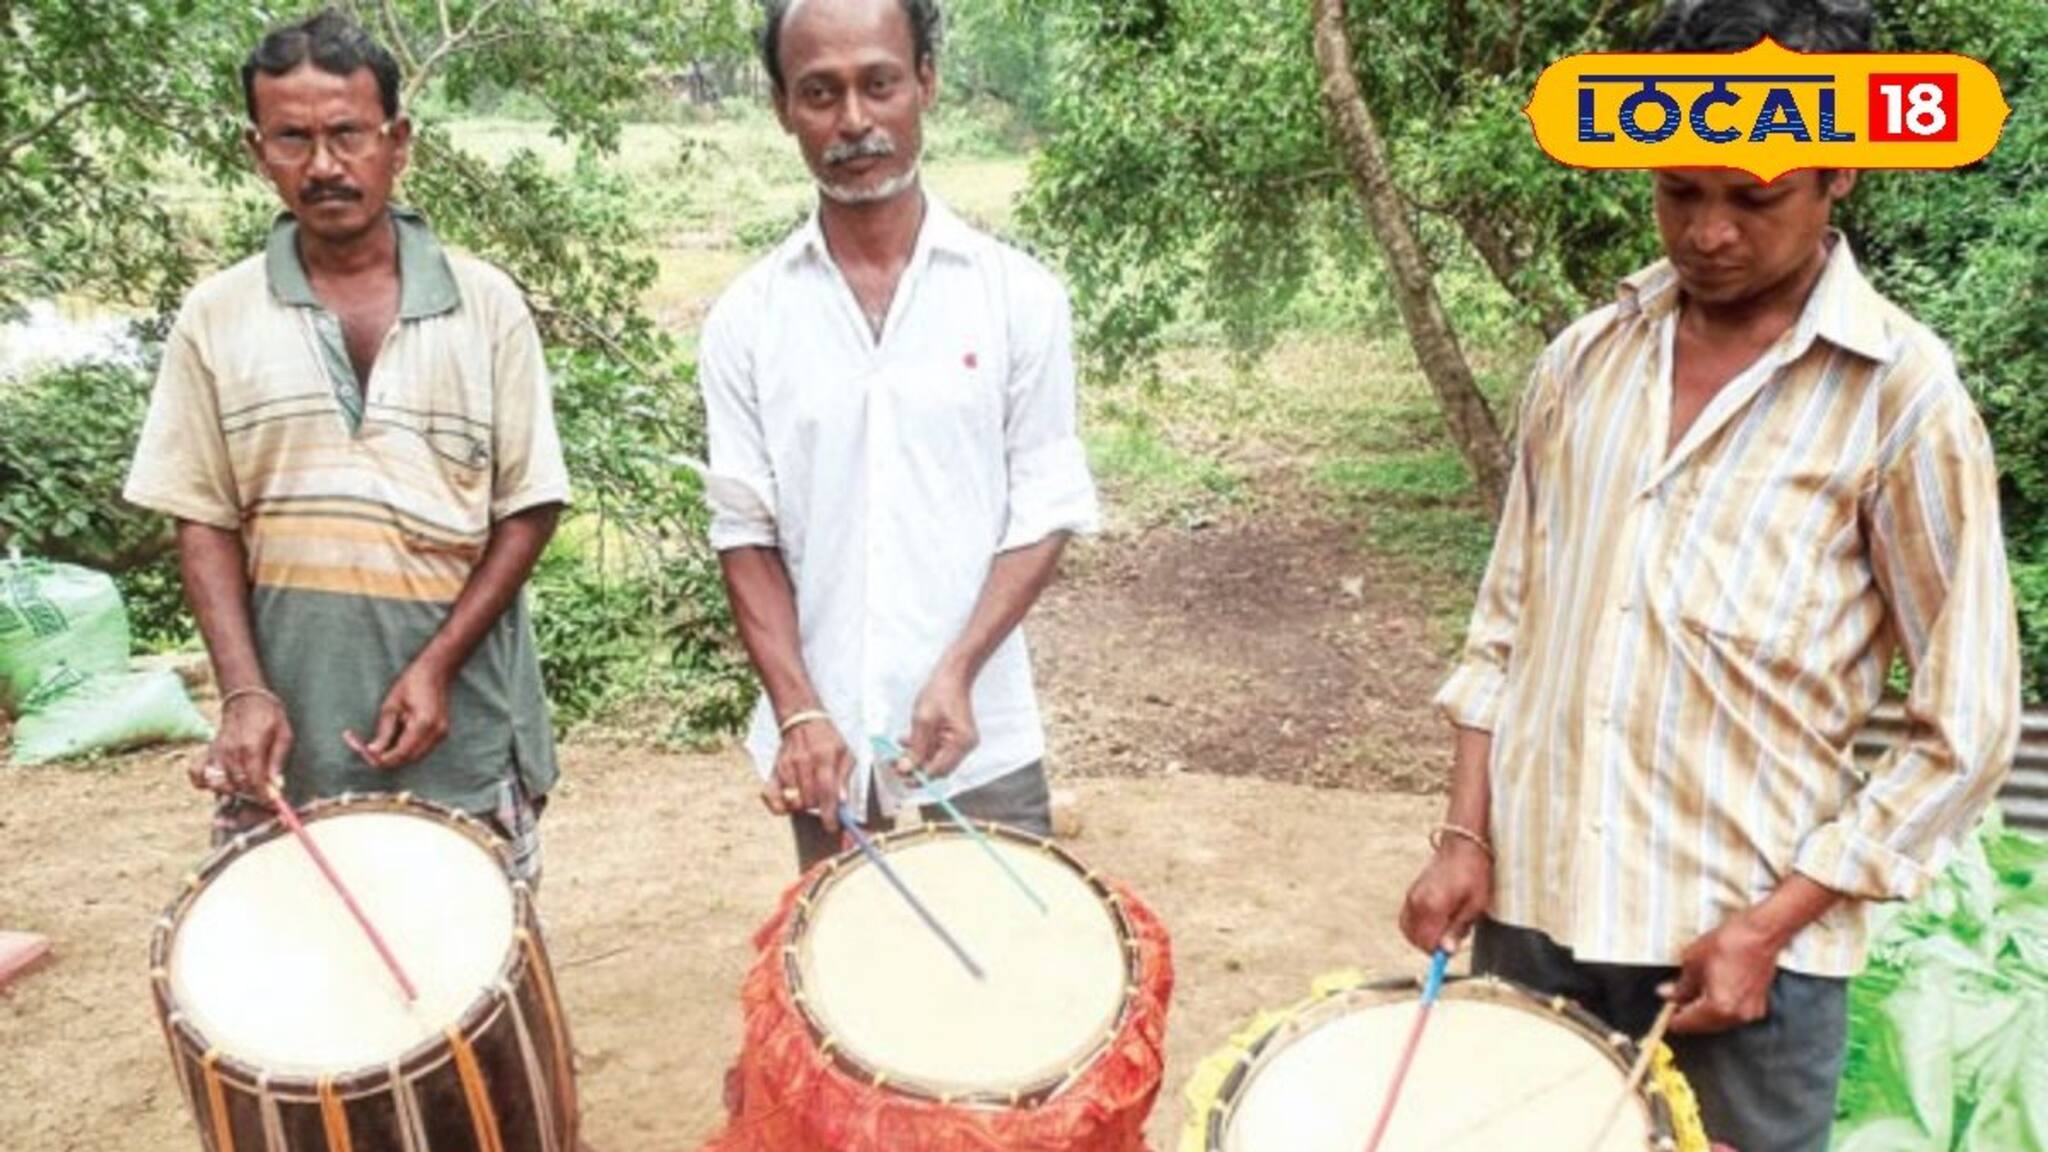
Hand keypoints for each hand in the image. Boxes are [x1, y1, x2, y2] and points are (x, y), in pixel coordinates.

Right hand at [200, 690, 292, 794]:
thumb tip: (277, 784)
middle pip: (237, 786)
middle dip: (251, 795)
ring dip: (232, 791)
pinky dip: (202, 782)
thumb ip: (278, 761)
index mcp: (251, 748)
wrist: (246, 699)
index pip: (254, 782)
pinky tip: (217, 784)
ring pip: (219, 784)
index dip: (263, 796)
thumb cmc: (268, 716)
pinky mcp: (208, 752)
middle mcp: (230, 752)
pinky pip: (196, 773)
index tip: (271, 801)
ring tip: (245, 788)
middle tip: (262, 795)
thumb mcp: (284, 735)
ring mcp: (216, 753)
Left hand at [345, 660, 451, 770]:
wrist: (435, 672)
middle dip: (388, 759)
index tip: (365, 755)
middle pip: (409, 758)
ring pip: (415, 756)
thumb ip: (384, 732)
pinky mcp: (442, 733)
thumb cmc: (410, 684)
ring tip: (378, 745)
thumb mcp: (391, 706)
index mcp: (424, 723)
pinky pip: (421, 749)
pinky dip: (406, 749)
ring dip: (397, 755)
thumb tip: (372, 752)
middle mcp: (436, 732)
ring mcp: (442, 734)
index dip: (382, 758)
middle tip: (367, 752)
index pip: (401, 752)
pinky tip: (395, 740)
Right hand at [767, 716, 853, 830]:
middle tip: (824, 801)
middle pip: (809, 801)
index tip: (832, 827)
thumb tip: (842, 802)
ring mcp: (785, 767)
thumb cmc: (828, 739)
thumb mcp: (846, 753)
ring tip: (810, 795)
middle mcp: (803, 762)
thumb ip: (845, 778)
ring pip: (793, 802)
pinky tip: (789, 804)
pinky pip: (770, 797)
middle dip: (819, 807)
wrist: (802, 719)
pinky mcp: (773, 771)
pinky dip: (778, 806)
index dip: (829, 814)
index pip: (826, 792)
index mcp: (824, 756)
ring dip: (803, 805)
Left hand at [900, 666, 978, 778]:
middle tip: (894, 765)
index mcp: (961, 742)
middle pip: (937, 769)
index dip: (917, 776)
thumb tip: (906, 768)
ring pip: (934, 761)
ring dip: (916, 757)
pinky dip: (921, 749)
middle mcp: (965, 746)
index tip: (899, 775)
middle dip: (915, 768)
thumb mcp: (923, 719)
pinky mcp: (954, 739)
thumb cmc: (942, 691)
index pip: (938, 770)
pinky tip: (907, 741)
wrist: (953, 676)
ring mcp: (961, 743)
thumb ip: (915, 747)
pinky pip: (936, 751)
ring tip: (897, 750)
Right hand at [1399, 838, 1492, 953]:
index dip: (1439, 952)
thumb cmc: (1473, 872)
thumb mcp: (1475, 905)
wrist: (1464, 845)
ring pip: (1408, 929)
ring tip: (1444, 928)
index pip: (1426, 943)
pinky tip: (1435, 920)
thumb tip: (1446, 950)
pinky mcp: (1412, 892)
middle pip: (1415, 938)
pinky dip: (1418, 925)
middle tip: (1450, 939)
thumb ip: (1457, 929)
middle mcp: (1417, 902)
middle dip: (1431, 945)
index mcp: (1432, 907)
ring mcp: (1412, 896)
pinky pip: (1408, 917)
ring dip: (1423, 935)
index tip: (1451, 950)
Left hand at [1662, 909, 1785, 1034]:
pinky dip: (1720, 1007)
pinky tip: (1711, 993)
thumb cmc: (1731, 943)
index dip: (1671, 1018)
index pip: (1687, 1024)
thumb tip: (1669, 995)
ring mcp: (1749, 1012)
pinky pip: (1732, 1014)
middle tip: (1675, 1001)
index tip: (1664, 1013)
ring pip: (1718, 1022)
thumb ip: (1680, 986)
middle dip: (1688, 1015)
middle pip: (1703, 1027)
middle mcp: (1736, 1016)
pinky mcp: (1758, 1005)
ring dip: (1704, 1012)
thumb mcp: (1693, 962)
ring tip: (1691, 994)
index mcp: (1719, 1008)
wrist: (1760, 933)